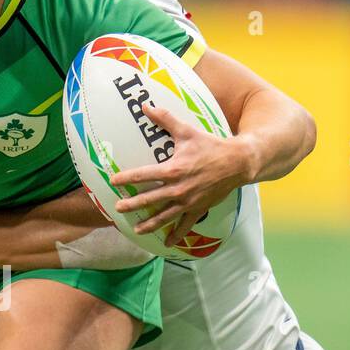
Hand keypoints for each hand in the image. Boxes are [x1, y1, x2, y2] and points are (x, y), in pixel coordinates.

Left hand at [111, 102, 251, 246]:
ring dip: (149, 224)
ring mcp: (188, 201)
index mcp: (172, 170)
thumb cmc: (211, 145)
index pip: (143, 175)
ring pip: (164, 216)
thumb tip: (146, 106)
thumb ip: (165, 120)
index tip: (113, 182)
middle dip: (132, 205)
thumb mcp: (187, 131)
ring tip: (136, 230)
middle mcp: (177, 189)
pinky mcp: (198, 209)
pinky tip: (167, 243)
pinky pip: (185, 225)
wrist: (237, 162)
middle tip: (118, 209)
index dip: (126, 179)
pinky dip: (176, 235)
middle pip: (149, 199)